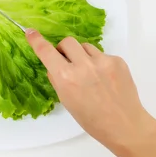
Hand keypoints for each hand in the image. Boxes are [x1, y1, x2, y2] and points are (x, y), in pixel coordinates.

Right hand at [26, 29, 155, 156]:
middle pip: (67, 42)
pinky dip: (99, 63)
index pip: (46, 52)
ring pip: (85, 47)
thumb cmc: (92, 120)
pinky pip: (102, 55)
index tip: (31, 32)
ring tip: (90, 74)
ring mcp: (102, 61)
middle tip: (67, 61)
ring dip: (82, 56)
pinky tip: (105, 79)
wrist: (124, 125)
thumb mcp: (67, 102)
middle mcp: (83, 65)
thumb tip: (53, 66)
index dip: (36, 40)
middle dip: (64, 49)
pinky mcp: (117, 60)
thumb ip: (58, 80)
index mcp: (66, 78)